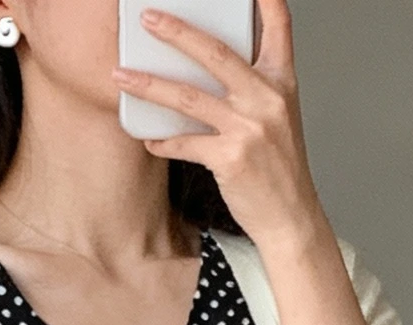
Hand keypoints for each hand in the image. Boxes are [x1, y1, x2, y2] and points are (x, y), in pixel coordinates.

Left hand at [113, 3, 320, 253]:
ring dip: (150, 85)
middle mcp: (266, 99)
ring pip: (189, 97)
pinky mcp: (231, 159)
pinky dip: (163, 140)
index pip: (279, 26)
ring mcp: (248, 128)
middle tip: (148, 19)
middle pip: (216, 53)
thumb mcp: (278, 116)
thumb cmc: (279, 168)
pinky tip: (148, 138)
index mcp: (281, 82)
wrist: (290, 217)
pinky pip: (185, 143)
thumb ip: (253, 86)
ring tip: (122, 76)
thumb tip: (208, 67)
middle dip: (177, 32)